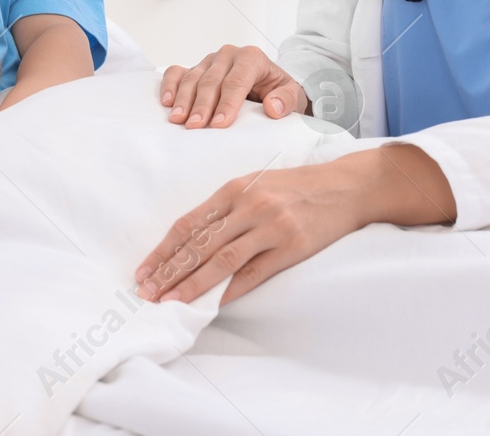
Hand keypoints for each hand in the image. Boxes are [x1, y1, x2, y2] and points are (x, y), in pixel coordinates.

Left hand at [132, 159, 363, 306]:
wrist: (344, 187)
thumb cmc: (296, 186)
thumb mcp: (257, 184)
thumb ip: (226, 209)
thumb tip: (191, 243)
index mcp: (235, 188)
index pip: (189, 224)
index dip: (163, 249)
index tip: (144, 270)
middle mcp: (250, 205)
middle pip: (200, 244)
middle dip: (169, 271)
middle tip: (148, 292)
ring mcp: (271, 227)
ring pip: (222, 260)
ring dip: (193, 284)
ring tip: (171, 301)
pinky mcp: (291, 247)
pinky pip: (254, 273)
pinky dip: (230, 290)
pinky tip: (212, 304)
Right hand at [160, 44, 307, 128]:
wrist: (271, 85)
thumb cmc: (279, 91)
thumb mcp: (293, 95)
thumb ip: (287, 100)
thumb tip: (272, 107)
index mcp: (251, 57)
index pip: (236, 81)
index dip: (227, 104)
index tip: (219, 124)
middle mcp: (228, 55)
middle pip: (211, 81)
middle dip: (202, 105)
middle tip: (195, 127)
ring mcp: (209, 61)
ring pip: (192, 78)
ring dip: (183, 100)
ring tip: (178, 120)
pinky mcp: (196, 68)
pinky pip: (177, 72)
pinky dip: (170, 85)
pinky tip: (167, 102)